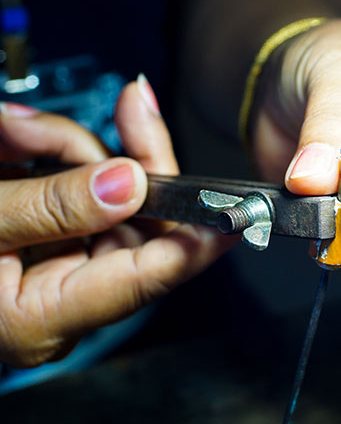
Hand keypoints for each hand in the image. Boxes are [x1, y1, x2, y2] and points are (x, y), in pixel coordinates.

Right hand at [0, 76, 234, 366]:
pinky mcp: (51, 230)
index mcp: (50, 313)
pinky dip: (52, 151)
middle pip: (140, 221)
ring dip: (69, 147)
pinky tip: (12, 139)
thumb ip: (52, 210)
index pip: (151, 276)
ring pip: (111, 192)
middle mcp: (68, 291)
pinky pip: (79, 184)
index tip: (235, 210)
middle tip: (129, 110)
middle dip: (127, 160)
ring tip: (11, 133)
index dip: (200, 241)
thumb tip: (129, 185)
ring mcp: (62, 258)